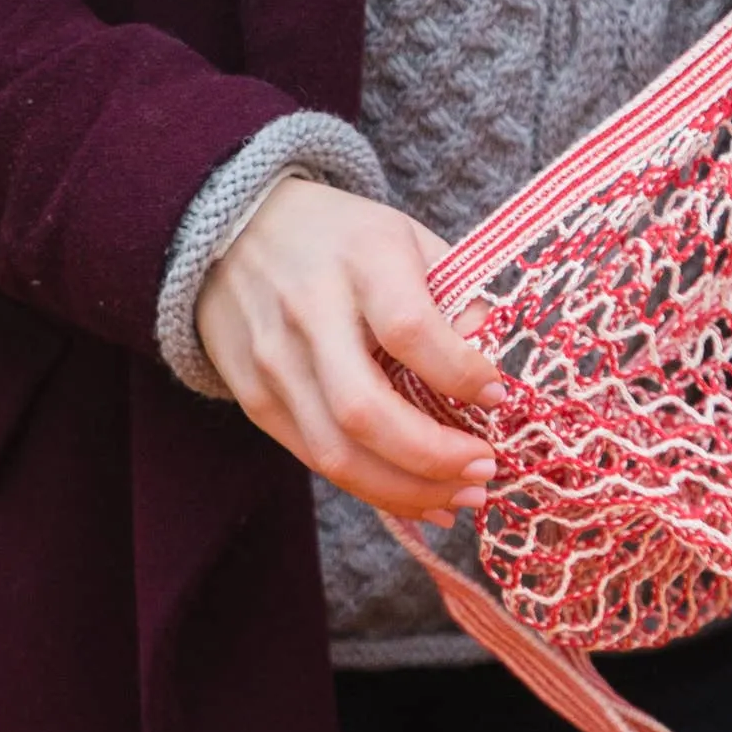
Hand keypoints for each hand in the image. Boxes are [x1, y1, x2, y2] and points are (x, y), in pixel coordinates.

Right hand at [195, 178, 504, 519]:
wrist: (234, 234)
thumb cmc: (341, 238)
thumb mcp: (407, 239)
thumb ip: (454, 297)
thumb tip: (489, 371)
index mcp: (361, 258)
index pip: (410, 329)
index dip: (460, 373)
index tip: (497, 394)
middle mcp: (309, 312)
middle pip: (366, 411)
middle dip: (434, 457)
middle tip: (484, 471)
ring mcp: (274, 363)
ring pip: (338, 453)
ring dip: (408, 491)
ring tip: (461, 497)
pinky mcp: (255, 400)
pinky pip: (317, 460)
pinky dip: (373, 490)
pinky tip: (417, 497)